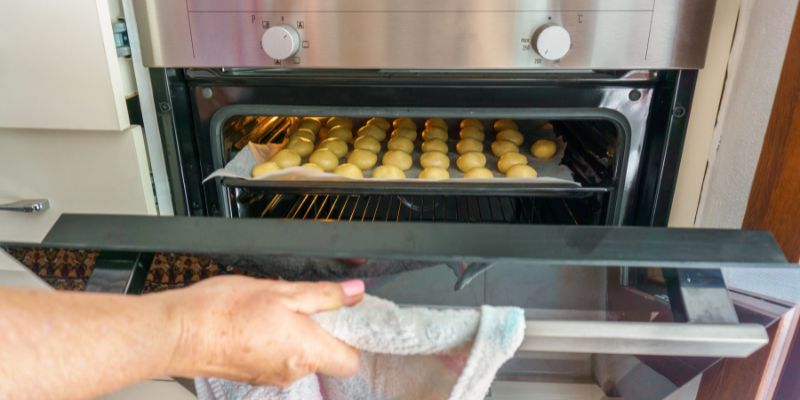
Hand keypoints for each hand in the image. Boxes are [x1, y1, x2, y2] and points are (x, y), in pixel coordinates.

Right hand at [158, 276, 364, 386]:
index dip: (352, 338)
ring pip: (299, 356)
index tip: (343, 315)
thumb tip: (354, 293)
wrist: (179, 332)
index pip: (351, 361)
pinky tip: (255, 321)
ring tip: (271, 309)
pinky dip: (273, 341)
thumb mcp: (283, 291)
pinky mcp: (253, 375)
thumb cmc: (225, 311)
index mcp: (307, 352)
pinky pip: (276, 358)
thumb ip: (324, 295)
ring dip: (294, 333)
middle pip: (324, 356)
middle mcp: (293, 371)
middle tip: (301, 303)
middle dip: (319, 329)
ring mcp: (271, 376)